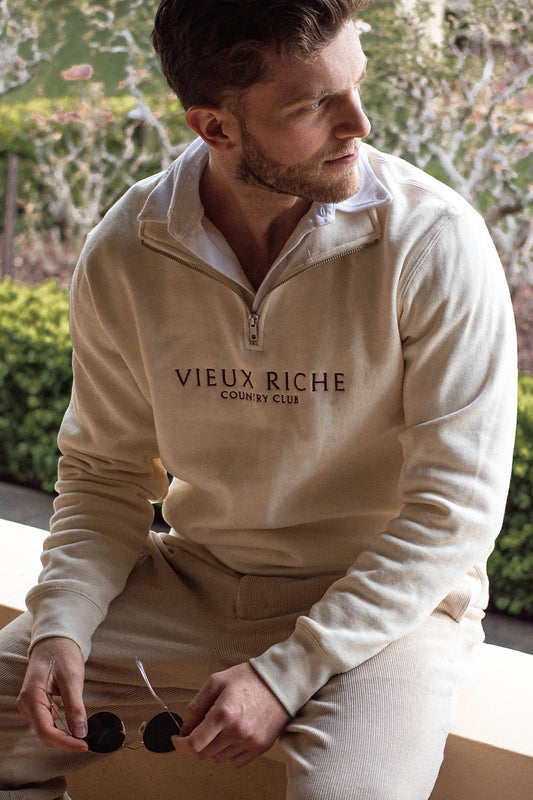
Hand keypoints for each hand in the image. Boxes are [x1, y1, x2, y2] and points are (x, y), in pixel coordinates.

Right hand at [17, 636, 88, 751]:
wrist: (55, 639)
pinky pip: (48, 720)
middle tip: (85, 743)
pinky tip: (74, 725)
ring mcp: (31, 704)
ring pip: (46, 729)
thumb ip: (75, 706)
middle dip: (65, 740)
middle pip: (44, 733)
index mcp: (32, 697)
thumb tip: (81, 731)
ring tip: (82, 736)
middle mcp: (27, 703)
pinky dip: (61, 726)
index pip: (46, 730)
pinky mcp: (38, 703)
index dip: (65, 741)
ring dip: (63, 735)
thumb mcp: (72, 678)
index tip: (83, 744)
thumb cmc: (62, 653)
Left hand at [172, 662, 290, 767]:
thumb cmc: (249, 678)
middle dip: (194, 744)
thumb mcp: (217, 681)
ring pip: (218, 758)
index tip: (177, 739)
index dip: (180, 744)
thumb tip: (185, 727)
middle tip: (196, 730)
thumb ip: (197, 705)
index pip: (194, 744)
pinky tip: (232, 735)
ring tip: (219, 728)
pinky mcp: (260, 748)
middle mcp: (237, 731)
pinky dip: (228, 752)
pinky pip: (235, 761)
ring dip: (212, 747)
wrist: (282, 682)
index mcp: (224, 713)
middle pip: (204, 754)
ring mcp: (250, 742)